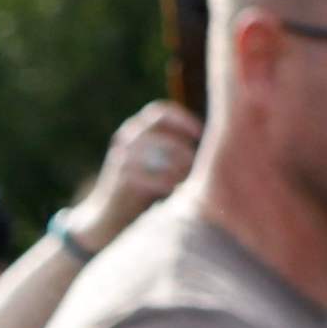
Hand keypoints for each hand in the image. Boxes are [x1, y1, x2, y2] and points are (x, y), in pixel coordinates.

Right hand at [74, 102, 196, 246]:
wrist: (111, 216)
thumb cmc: (147, 188)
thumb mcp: (162, 163)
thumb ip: (179, 151)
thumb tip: (215, 145)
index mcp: (138, 129)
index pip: (160, 112)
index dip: (182, 119)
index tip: (200, 133)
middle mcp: (127, 137)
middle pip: (157, 128)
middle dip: (178, 143)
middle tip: (193, 162)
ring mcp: (120, 156)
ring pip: (151, 148)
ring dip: (173, 162)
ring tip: (184, 178)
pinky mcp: (118, 177)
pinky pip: (145, 173)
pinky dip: (163, 180)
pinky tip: (173, 190)